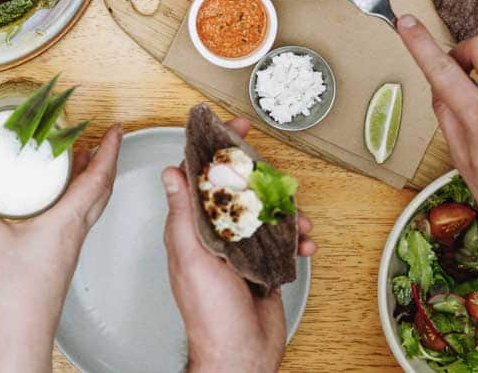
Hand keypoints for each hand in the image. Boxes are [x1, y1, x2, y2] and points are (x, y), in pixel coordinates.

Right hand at [0, 123, 121, 372]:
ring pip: (93, 203)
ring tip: (82, 157)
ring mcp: (72, 242)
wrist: (23, 329)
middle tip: (104, 137)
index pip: (97, 178)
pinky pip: (81, 215)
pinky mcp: (64, 252)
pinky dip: (80, 196)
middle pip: (102, 188)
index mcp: (66, 220)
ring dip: (94, 177)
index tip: (116, 130)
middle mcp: (75, 229)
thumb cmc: (15, 290)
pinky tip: (60, 194)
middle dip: (107, 159)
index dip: (109, 151)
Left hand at [162, 117, 316, 372]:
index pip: (201, 176)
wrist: (240, 356)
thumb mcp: (191, 256)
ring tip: (301, 219)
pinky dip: (298, 239)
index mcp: (192, 228)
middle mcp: (215, 235)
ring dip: (287, 211)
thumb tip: (171, 173)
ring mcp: (241, 250)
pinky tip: (306, 244)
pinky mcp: (264, 266)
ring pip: (265, 213)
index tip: (232, 127)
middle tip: (278, 171)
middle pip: (238, 191)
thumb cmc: (209, 313)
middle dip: (261, 179)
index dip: (216, 149)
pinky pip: (283, 242)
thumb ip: (183, 214)